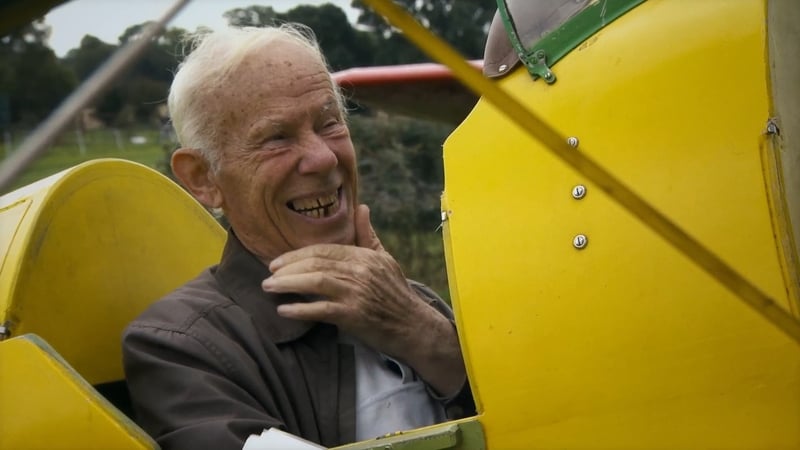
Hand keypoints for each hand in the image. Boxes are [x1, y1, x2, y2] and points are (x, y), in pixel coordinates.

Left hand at [261, 204, 465, 394]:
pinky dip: (300, 309)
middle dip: (288, 268)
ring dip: (288, 284)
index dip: (297, 254)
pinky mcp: (354, 315)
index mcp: (364, 256)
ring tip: (269, 288)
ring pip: (315, 282)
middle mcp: (360, 271)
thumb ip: (367, 236)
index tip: (277, 262)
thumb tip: (362, 208)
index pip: (324, 249)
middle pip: (316, 263)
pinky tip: (284, 310)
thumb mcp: (384, 259)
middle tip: (269, 275)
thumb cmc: (396, 293)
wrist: (413, 326)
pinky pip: (321, 309)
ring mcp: (357, 293)